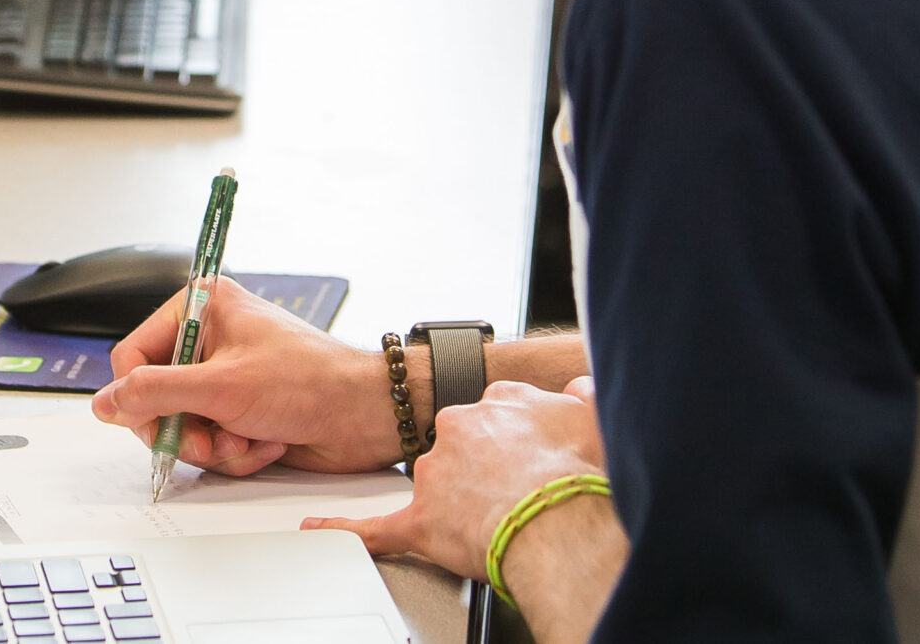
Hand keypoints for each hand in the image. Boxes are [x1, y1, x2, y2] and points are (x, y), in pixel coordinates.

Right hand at [90, 276, 400, 475]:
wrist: (365, 416)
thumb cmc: (311, 381)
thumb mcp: (221, 387)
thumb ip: (155, 394)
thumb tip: (107, 401)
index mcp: (202, 308)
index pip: (133, 354)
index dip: (138, 397)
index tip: (153, 423)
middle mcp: (210, 339)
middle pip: (156, 398)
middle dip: (186, 428)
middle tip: (209, 438)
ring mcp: (225, 378)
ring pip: (183, 426)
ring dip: (215, 444)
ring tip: (248, 438)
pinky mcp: (241, 411)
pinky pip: (211, 441)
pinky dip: (236, 452)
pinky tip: (265, 443)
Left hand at [303, 378, 606, 580]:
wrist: (559, 521)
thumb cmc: (580, 479)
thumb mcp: (594, 420)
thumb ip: (583, 398)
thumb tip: (579, 391)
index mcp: (498, 401)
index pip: (495, 410)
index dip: (511, 439)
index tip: (521, 452)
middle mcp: (459, 427)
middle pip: (457, 443)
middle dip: (480, 467)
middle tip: (509, 489)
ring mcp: (436, 472)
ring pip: (433, 481)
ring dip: (457, 501)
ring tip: (492, 519)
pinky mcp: (422, 519)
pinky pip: (378, 528)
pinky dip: (348, 529)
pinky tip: (325, 527)